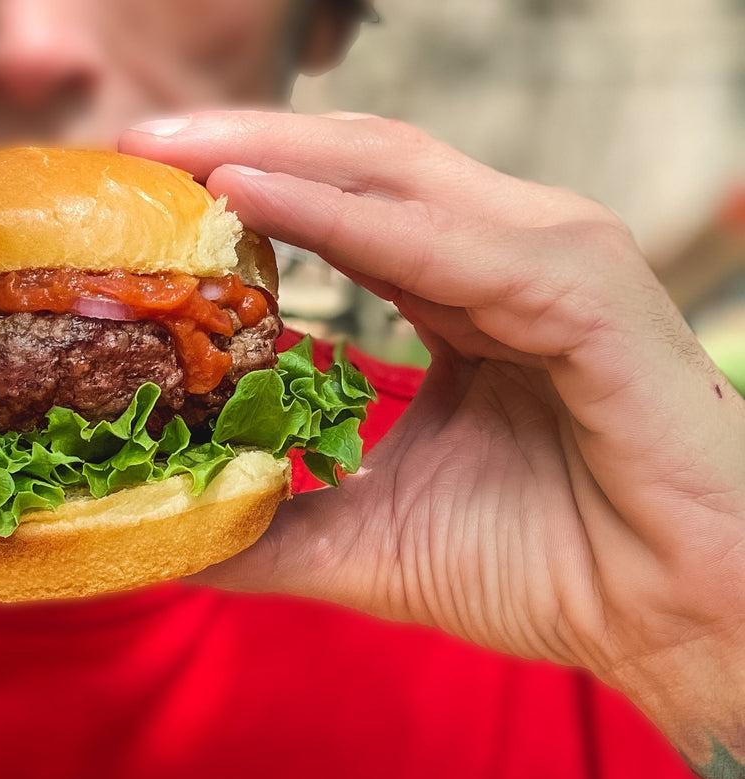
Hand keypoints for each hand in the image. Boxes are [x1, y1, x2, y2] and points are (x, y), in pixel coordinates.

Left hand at [121, 112, 744, 730]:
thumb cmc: (543, 570)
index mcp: (462, 293)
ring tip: (170, 157)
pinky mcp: (585, 290)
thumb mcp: (369, 542)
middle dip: (237, 143)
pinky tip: (251, 198)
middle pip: (354, 164)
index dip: (241, 188)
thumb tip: (175, 534)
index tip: (142, 193)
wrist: (662, 619)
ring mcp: (551, 259)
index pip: (338, 208)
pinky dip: (340, 216)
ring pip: (393, 175)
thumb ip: (275, 527)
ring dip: (273, 156)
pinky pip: (442, 242)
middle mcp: (506, 254)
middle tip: (133, 143)